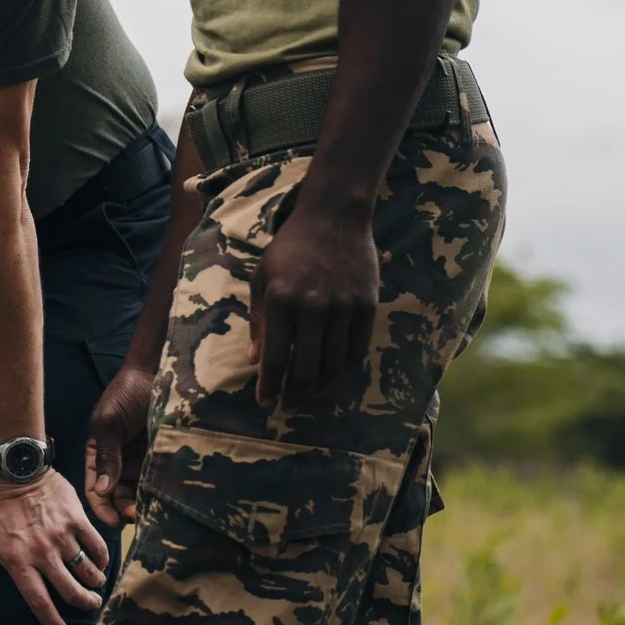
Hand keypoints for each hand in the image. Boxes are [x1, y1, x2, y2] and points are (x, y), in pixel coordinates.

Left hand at [0, 468, 110, 624]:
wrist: (16, 473)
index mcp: (17, 561)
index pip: (39, 603)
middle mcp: (41, 552)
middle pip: (71, 592)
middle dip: (85, 605)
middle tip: (90, 605)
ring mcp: (61, 535)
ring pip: (88, 572)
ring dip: (95, 584)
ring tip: (94, 586)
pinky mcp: (77, 519)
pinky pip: (97, 547)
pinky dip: (102, 560)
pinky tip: (99, 563)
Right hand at [84, 364, 155, 526]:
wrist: (156, 376)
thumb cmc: (124, 396)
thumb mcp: (108, 423)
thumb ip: (106, 456)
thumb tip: (102, 489)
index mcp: (99, 454)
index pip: (95, 488)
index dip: (100, 506)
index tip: (111, 521)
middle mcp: (119, 463)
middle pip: (117, 496)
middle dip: (122, 510)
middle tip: (134, 517)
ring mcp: (140, 464)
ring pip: (137, 494)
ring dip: (140, 506)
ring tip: (149, 513)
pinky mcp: (161, 461)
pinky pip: (157, 484)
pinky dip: (157, 496)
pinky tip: (162, 503)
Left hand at [249, 188, 381, 406]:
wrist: (333, 218)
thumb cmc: (289, 248)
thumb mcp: (262, 278)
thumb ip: (259, 321)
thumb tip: (257, 362)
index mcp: (280, 301)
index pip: (276, 358)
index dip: (270, 387)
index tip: (266, 404)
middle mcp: (312, 308)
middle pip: (307, 369)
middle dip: (295, 394)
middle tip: (290, 405)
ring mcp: (342, 308)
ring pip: (334, 364)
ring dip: (321, 385)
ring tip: (311, 392)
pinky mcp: (367, 306)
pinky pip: (357, 349)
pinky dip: (345, 366)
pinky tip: (334, 370)